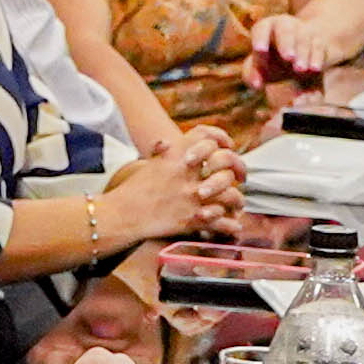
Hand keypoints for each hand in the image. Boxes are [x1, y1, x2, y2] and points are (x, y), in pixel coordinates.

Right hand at [95, 133, 228, 246]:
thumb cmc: (133, 190)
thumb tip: (166, 143)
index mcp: (177, 157)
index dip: (222, 140)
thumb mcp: (148, 165)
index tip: (228, 146)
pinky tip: (233, 225)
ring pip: (230, 194)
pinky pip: (221, 221)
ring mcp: (192, 196)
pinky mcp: (192, 219)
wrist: (122, 214)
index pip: (207, 138)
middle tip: (241, 177)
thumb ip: (162, 154)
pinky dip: (230, 224)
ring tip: (237, 205)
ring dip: (237, 200)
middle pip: (226, 164)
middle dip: (238, 170)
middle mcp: (188, 174)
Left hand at [244, 12, 332, 86]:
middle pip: (285, 29)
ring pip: (303, 38)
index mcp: (265, 28)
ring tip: (300, 70)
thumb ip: (253, 76)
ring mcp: (303, 30)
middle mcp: (284, 25)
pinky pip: (318, 47)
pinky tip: (314, 69)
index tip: (259, 50)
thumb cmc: (273, 63)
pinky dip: (316, 58)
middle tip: (288, 57)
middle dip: (286, 42)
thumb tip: (256, 85)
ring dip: (302, 53)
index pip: (261, 30)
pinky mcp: (318, 40)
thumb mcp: (261, 68)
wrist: (301, 57)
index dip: (260, 39)